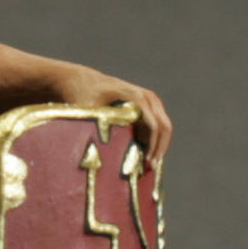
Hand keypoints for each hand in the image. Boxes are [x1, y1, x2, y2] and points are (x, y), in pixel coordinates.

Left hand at [58, 68, 172, 167]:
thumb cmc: (84, 96)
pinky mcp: (148, 103)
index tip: (145, 163)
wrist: (83, 81)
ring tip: (149, 164)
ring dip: (159, 145)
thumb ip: (96, 126)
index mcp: (135, 97)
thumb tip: (100, 151)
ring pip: (164, 125)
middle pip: (164, 126)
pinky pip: (159, 123)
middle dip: (159, 148)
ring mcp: (149, 99)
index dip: (152, 146)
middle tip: (150, 168)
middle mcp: (146, 96)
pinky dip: (155, 139)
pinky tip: (145, 154)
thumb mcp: (87, 112)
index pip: (153, 125)